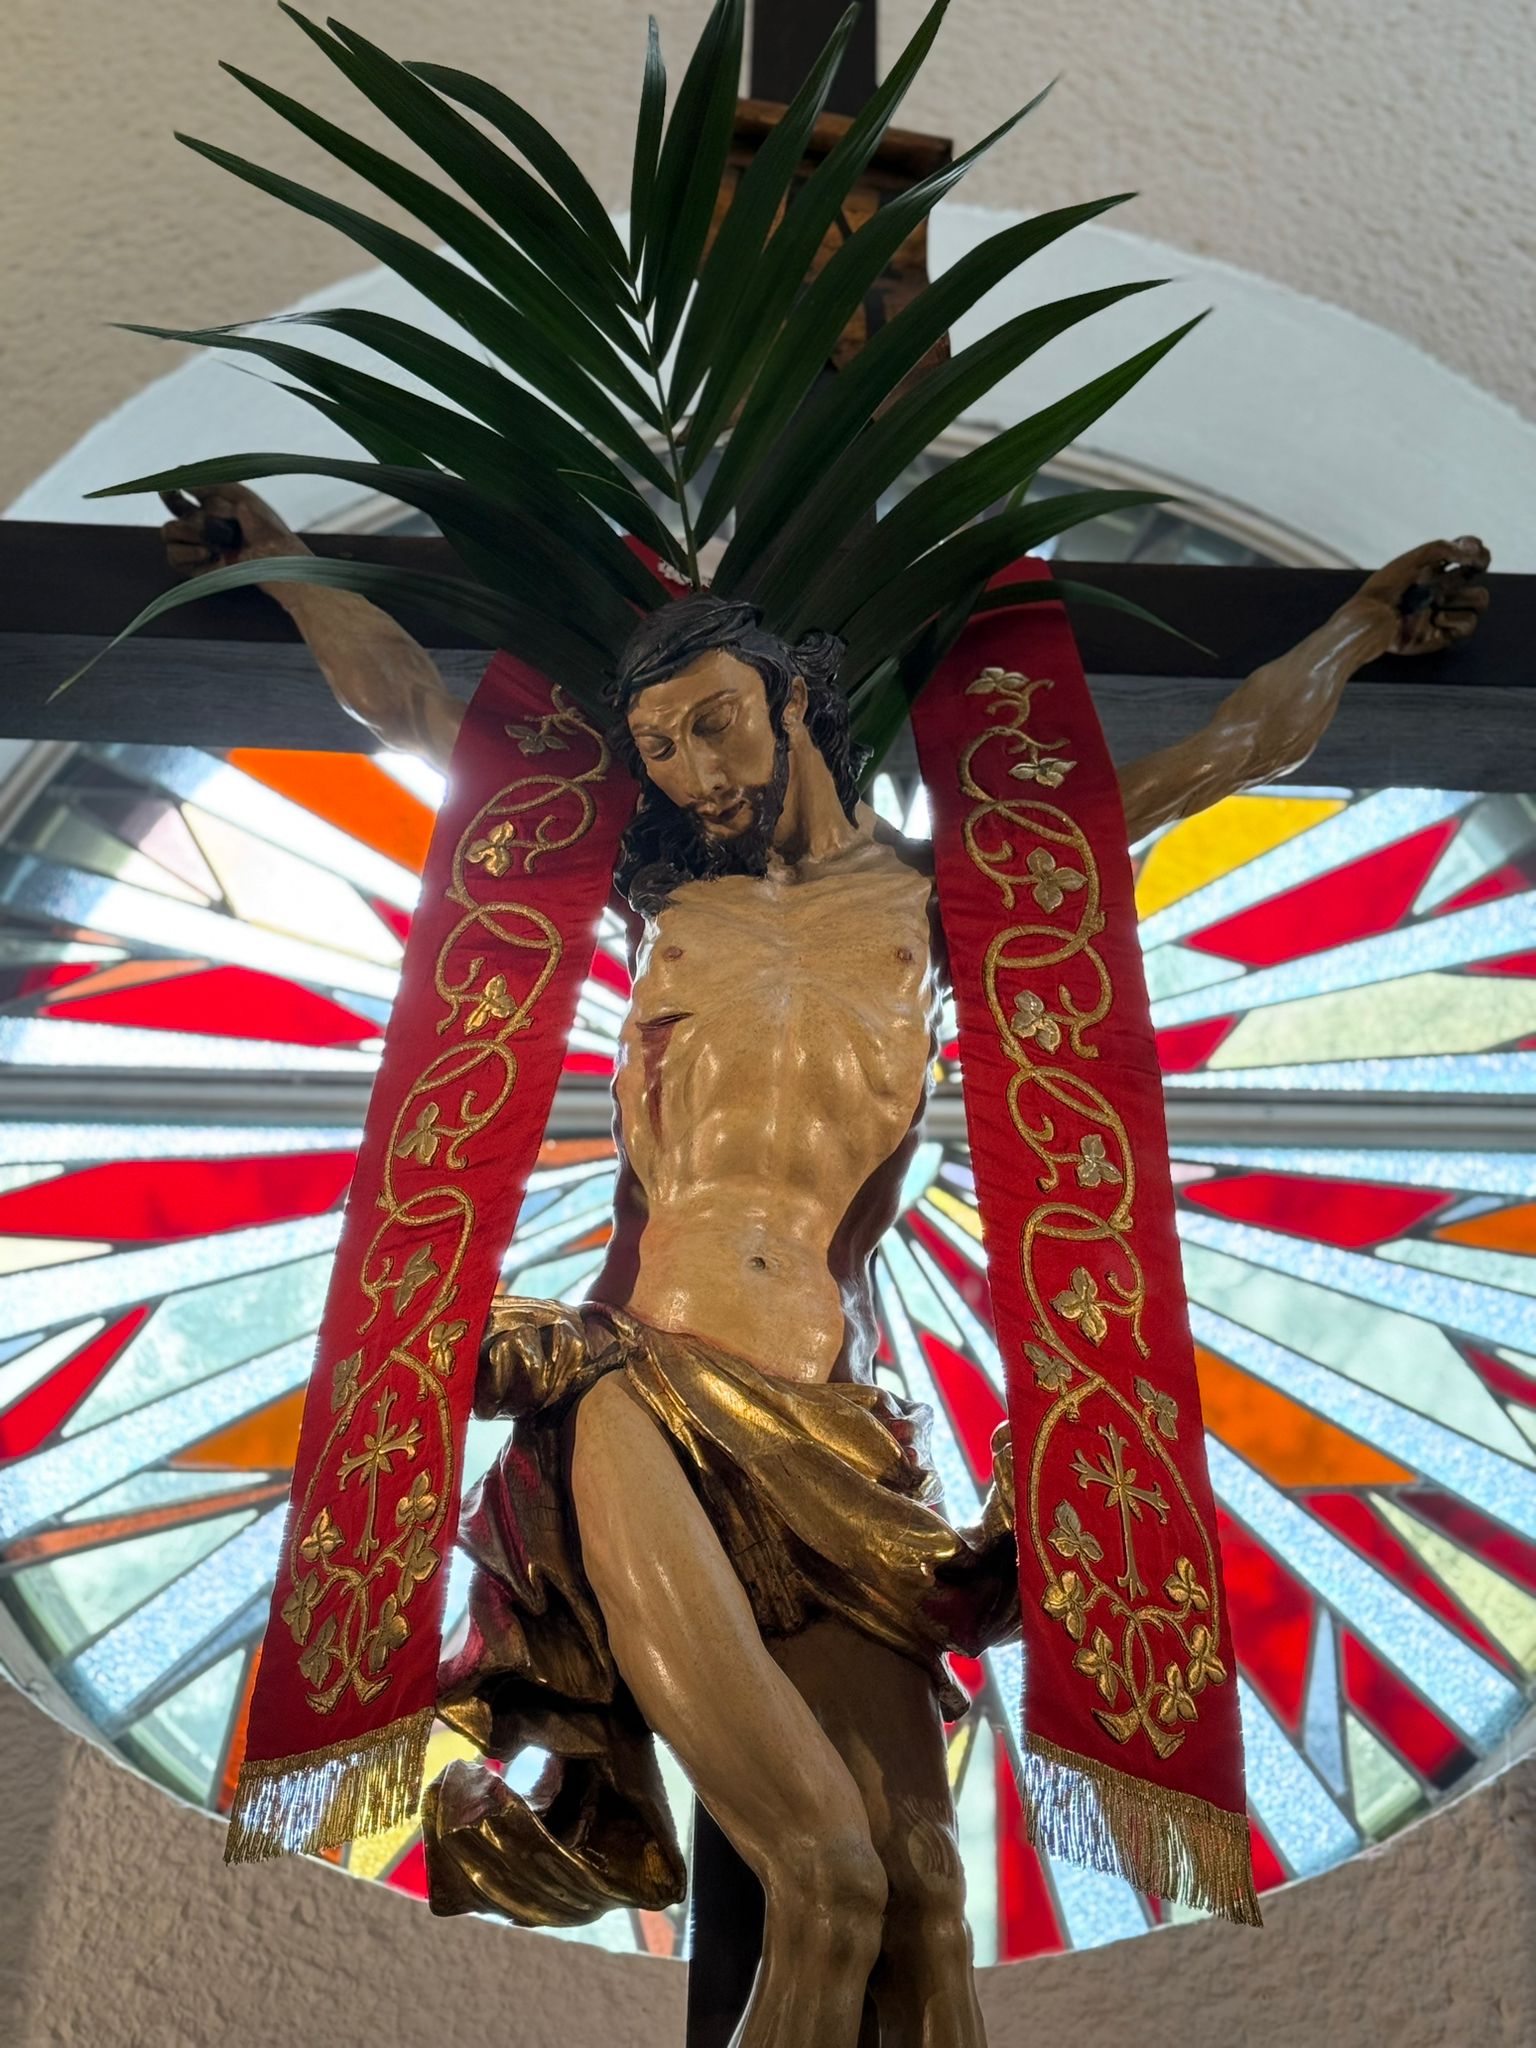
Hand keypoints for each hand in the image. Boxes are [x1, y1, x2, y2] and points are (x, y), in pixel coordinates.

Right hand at [159, 483, 309, 577]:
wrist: (275, 555)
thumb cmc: (264, 524)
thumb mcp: (238, 494)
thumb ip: (209, 482)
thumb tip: (180, 469)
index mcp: (205, 508)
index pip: (176, 496)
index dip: (168, 489)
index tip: (170, 486)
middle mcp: (196, 526)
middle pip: (170, 510)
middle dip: (177, 507)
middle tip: (192, 506)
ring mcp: (193, 547)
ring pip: (168, 532)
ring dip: (190, 531)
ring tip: (216, 539)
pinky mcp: (194, 567)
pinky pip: (173, 556)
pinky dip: (187, 552)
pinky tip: (206, 552)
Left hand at [1354, 535, 1490, 656]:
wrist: (1371, 621)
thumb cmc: (1386, 589)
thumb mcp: (1413, 560)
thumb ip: (1445, 549)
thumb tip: (1475, 552)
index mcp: (1434, 570)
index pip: (1468, 555)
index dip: (1478, 550)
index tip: (1473, 547)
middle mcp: (1442, 589)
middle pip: (1478, 574)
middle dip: (1474, 567)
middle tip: (1463, 567)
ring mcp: (1445, 611)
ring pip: (1480, 599)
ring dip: (1461, 597)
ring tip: (1437, 599)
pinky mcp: (1445, 634)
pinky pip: (1469, 623)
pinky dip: (1455, 618)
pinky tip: (1435, 617)